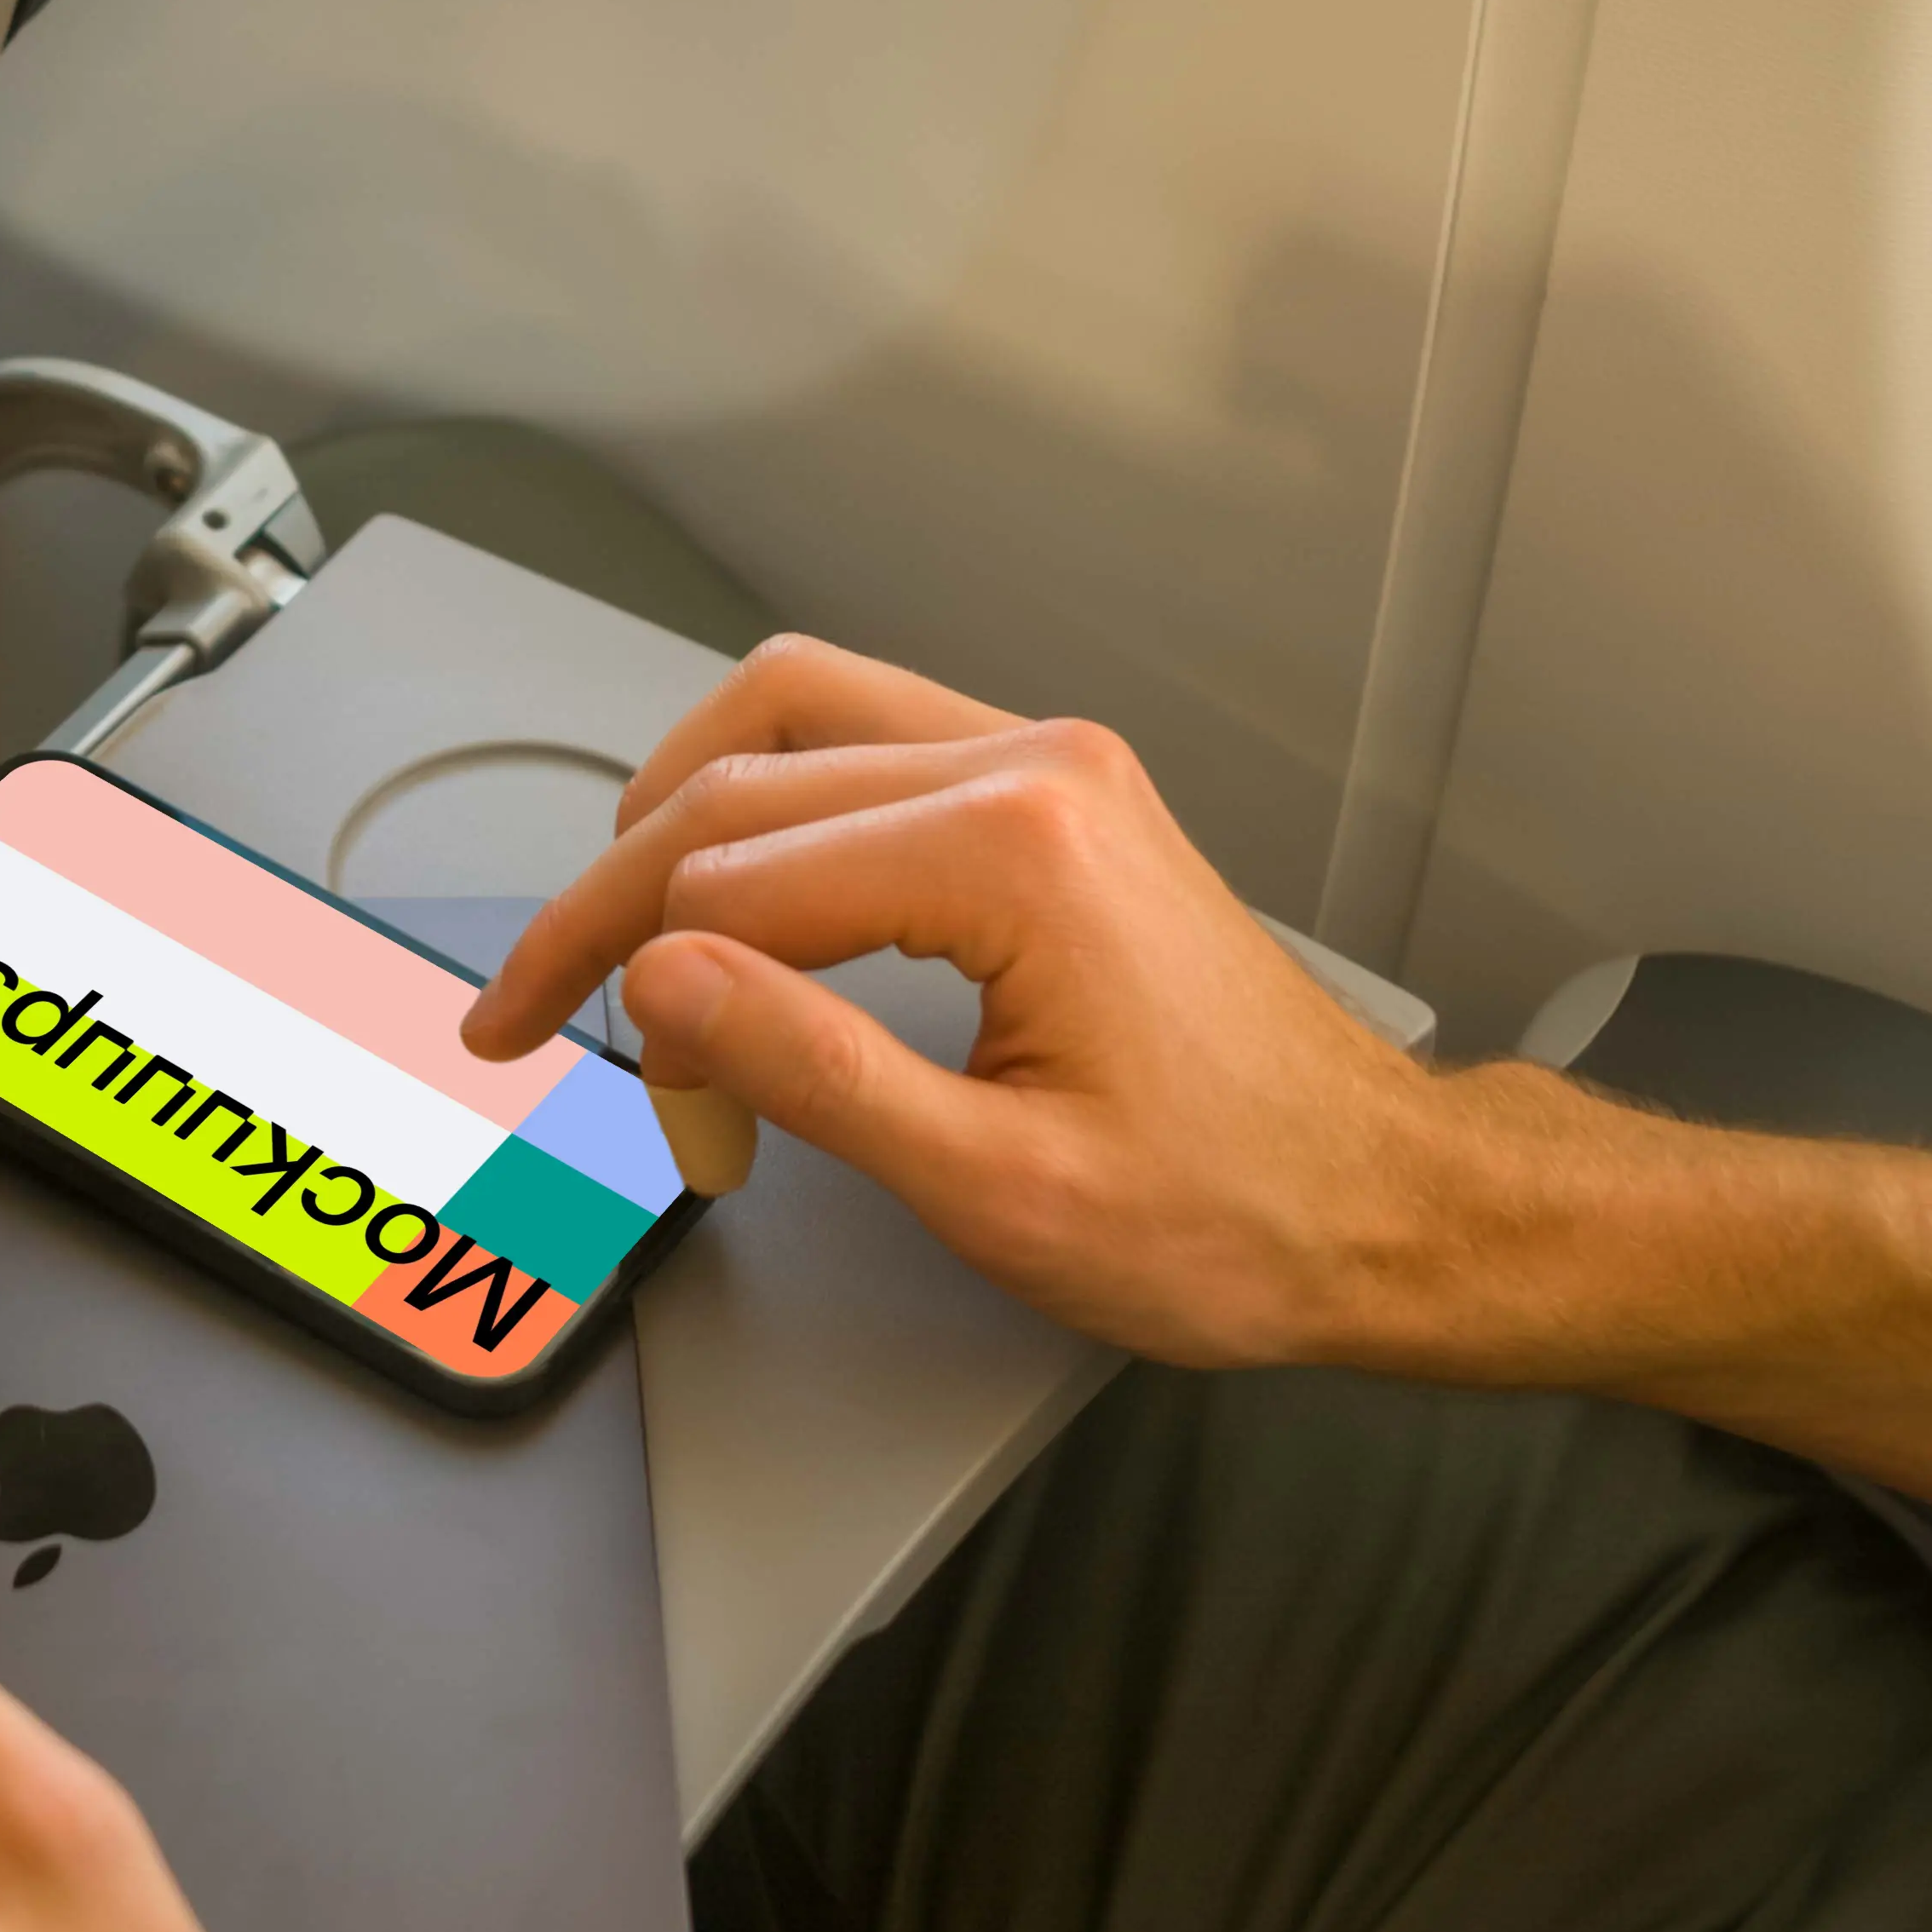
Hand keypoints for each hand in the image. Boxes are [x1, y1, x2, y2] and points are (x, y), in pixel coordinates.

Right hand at [462, 635, 1450, 1366]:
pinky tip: (729, 885)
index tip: (550, 1063)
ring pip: (791, 714)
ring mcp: (1047, 764)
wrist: (1386, 1207)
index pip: (732, 880)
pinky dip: (767, 797)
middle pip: (741, 784)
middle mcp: (1031, 767)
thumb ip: (809, 1070)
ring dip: (680, 813)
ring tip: (614, 925)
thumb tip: (656, 984)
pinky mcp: (1053, 790)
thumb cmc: (1234, 1216)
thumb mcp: (996, 1188)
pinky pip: (863, 733)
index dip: (618, 981)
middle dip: (621, 908)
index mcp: (1016, 849)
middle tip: (545, 1018)